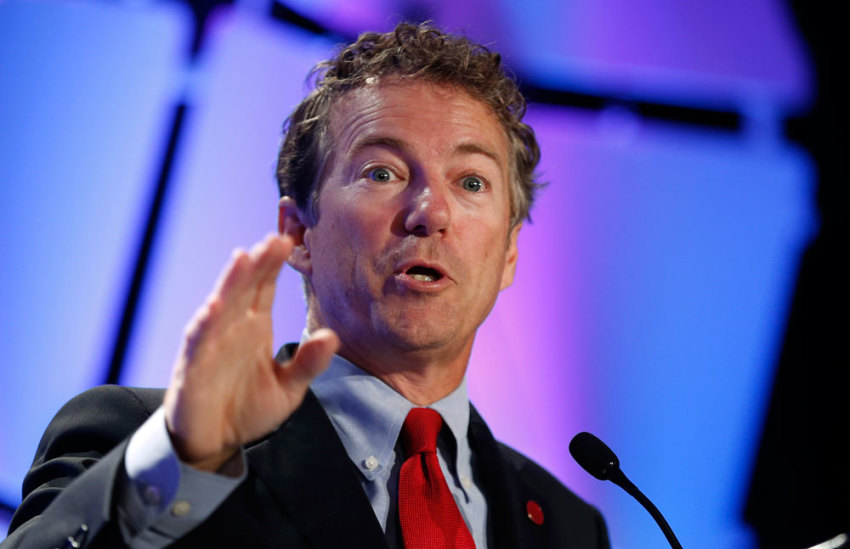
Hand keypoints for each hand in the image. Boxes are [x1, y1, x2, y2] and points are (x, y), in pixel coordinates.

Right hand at [163, 233, 338, 471]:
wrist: (213, 443)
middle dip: (259, 263)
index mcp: (255, 327)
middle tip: (276, 238)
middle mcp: (232, 328)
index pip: (265, 287)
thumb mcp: (288, 389)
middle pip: (245, 288)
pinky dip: (205, 325)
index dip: (275, 264)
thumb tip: (332, 336)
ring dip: (231, 282)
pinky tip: (213, 307)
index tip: (291, 238)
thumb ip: (308, 364)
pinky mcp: (192, 367)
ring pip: (221, 306)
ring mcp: (211, 344)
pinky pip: (198, 342)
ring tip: (244, 258)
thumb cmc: (248, 408)